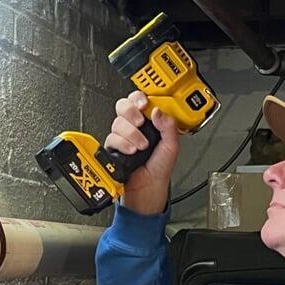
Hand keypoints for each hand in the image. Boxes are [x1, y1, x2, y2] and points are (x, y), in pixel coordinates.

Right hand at [104, 90, 179, 212]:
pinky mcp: (114, 146)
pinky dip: (122, 144)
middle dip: (131, 112)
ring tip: (141, 146)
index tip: (144, 104)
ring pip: (118, 122)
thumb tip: (157, 111)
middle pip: (124, 105)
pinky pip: (112, 137)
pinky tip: (131, 151)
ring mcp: (124, 135)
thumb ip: (168, 125)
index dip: (139, 98)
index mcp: (150, 121)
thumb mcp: (172, 145)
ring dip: (131, 134)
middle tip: (140, 123)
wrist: (149, 186)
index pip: (140, 100)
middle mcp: (136, 126)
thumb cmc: (160, 168)